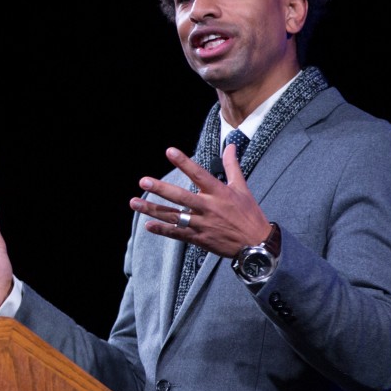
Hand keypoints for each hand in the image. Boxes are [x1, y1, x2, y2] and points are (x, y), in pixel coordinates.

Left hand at [129, 145, 269, 256]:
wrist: (256, 245)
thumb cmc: (249, 214)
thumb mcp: (242, 188)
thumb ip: (232, 166)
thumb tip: (230, 145)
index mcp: (218, 192)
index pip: (198, 174)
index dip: (184, 162)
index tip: (169, 151)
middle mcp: (208, 207)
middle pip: (180, 196)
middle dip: (161, 189)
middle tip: (143, 181)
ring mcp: (202, 224)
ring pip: (173, 216)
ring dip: (153, 209)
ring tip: (134, 203)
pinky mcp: (199, 238)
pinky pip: (177, 234)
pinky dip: (162, 230)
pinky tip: (148, 225)